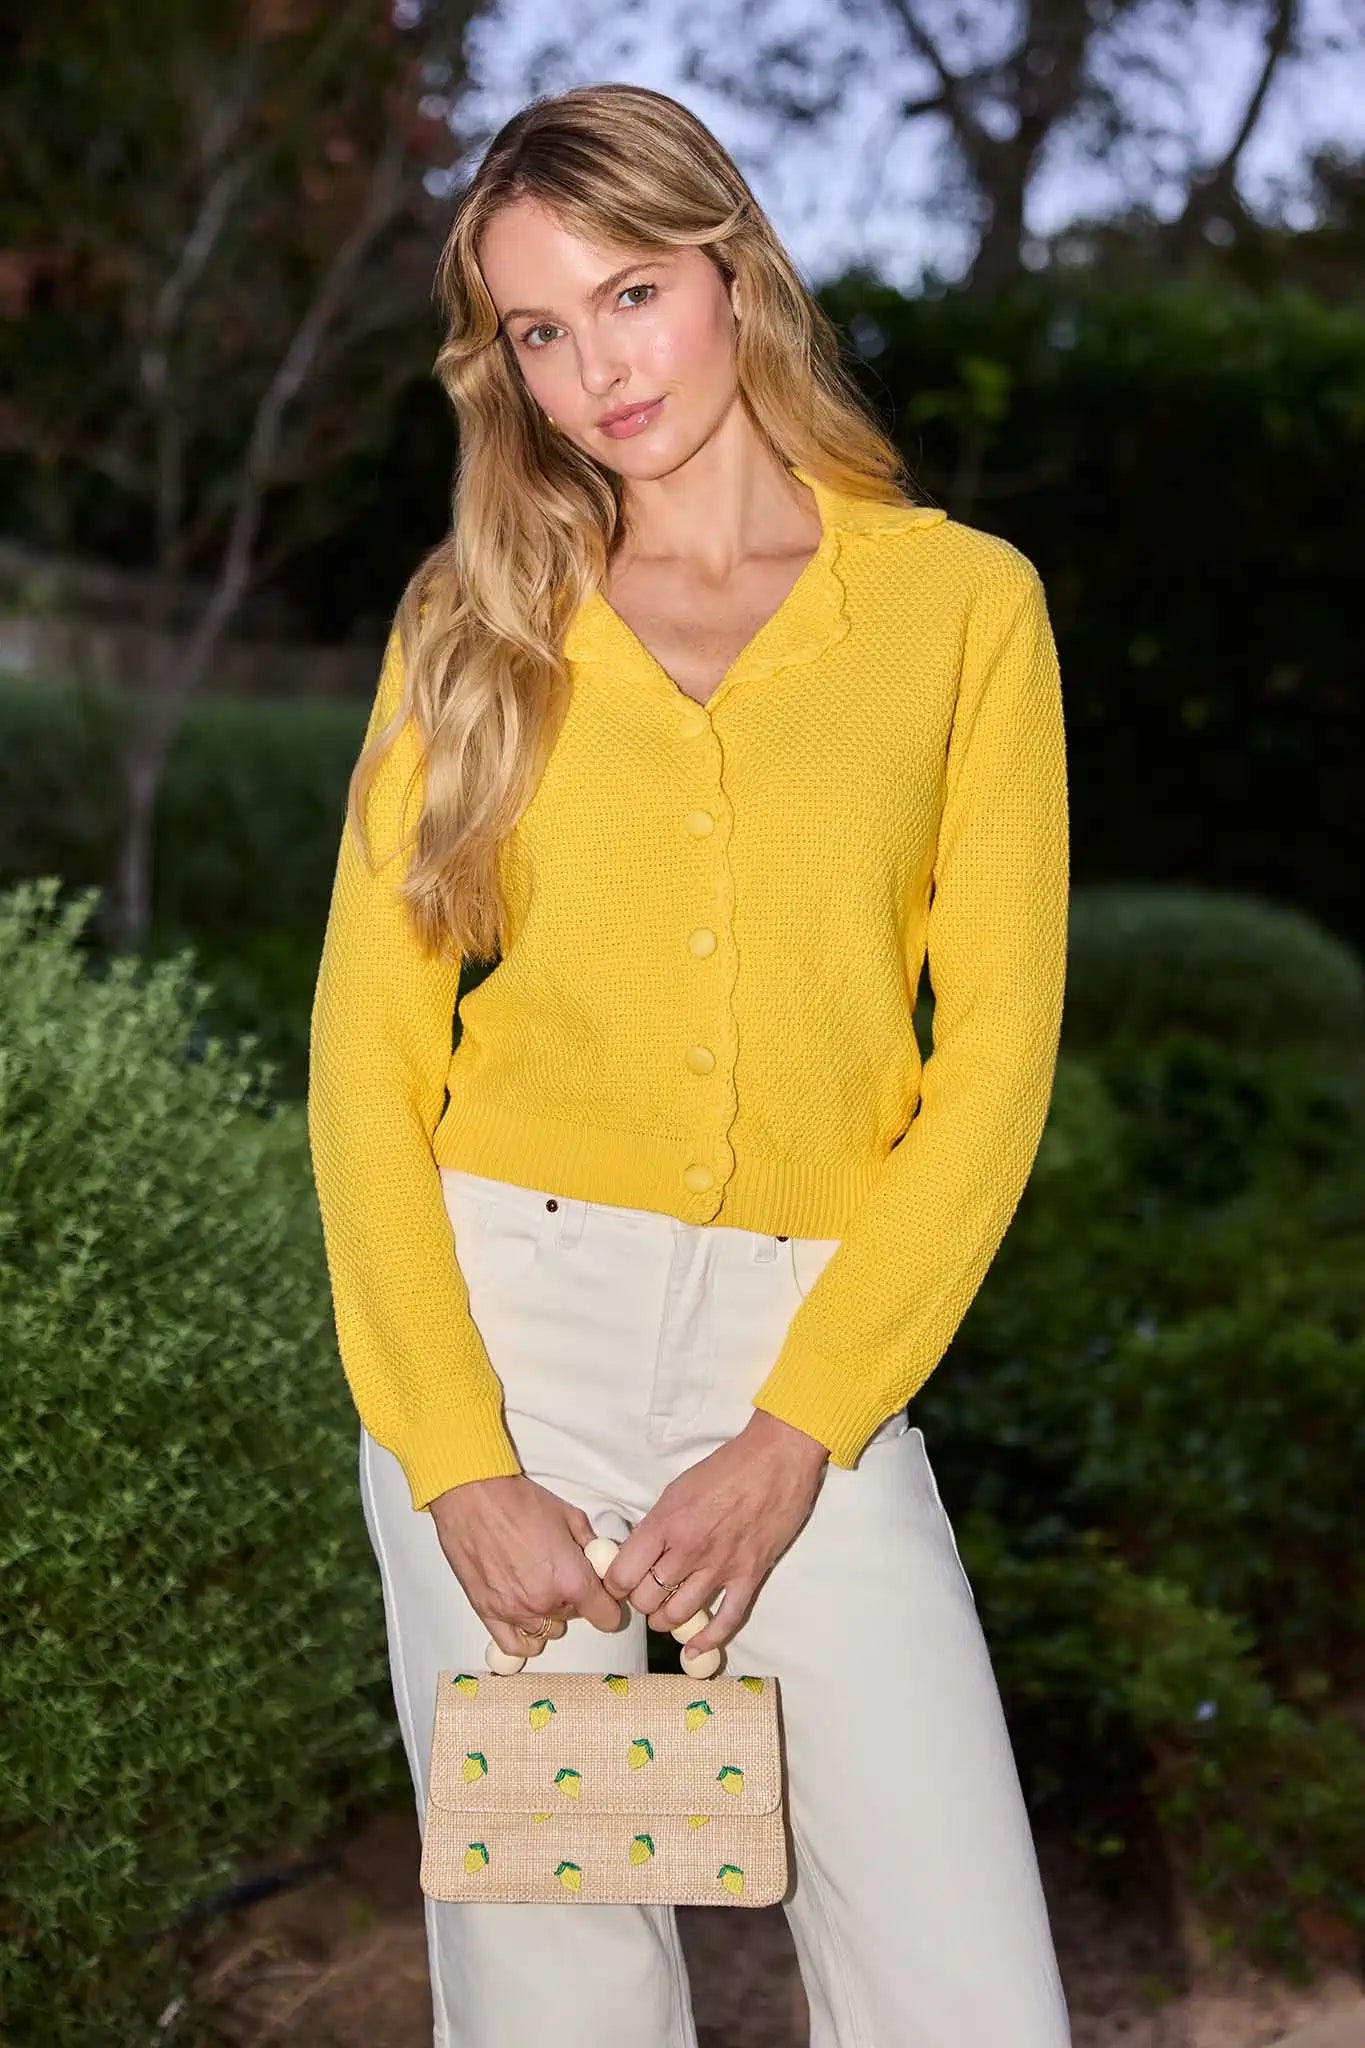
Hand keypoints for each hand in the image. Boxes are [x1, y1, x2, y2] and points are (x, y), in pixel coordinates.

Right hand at [428, 1474, 624, 1658]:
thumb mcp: (570, 1516)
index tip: (604, 1599)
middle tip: (562, 1575)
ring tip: (539, 1587)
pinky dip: (524, 1637)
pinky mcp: (487, 1612)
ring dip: (548, 1614)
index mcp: (571, 1580)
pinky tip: (525, 1618)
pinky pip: (513, 1644)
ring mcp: (514, 1611)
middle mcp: (545, 1602)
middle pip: (574, 1618)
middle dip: (573, 1600)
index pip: (607, 1617)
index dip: (609, 1607)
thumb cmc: (520, 1501)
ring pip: (546, 1630)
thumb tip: (600, 1562)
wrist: (473, 1497)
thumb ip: (590, 1546)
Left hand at [601, 1410, 829, 1658]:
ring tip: (665, 1615)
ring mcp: (720, 1567)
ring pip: (678, 1615)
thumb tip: (641, 1552)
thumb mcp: (678, 1489)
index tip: (620, 1583)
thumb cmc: (726, 1467)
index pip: (623, 1574)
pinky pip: (726, 1620)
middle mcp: (688, 1550)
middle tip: (646, 1595)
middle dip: (641, 1602)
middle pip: (647, 1599)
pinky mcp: (749, 1575)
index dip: (616, 1584)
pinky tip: (695, 1650)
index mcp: (665, 1523)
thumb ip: (658, 1524)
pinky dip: (708, 1641)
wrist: (776, 1459)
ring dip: (666, 1620)